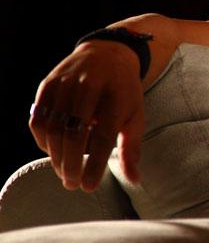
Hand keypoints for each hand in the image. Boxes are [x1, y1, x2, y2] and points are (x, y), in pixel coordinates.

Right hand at [28, 41, 144, 191]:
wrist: (107, 55)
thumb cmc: (124, 93)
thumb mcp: (135, 116)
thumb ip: (131, 149)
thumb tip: (135, 180)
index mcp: (116, 97)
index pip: (103, 136)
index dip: (94, 164)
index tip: (89, 187)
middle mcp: (89, 88)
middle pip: (73, 134)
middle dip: (70, 164)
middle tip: (72, 184)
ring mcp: (66, 84)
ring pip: (53, 128)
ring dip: (55, 156)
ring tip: (64, 171)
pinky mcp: (48, 84)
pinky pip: (39, 118)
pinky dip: (43, 140)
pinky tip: (52, 151)